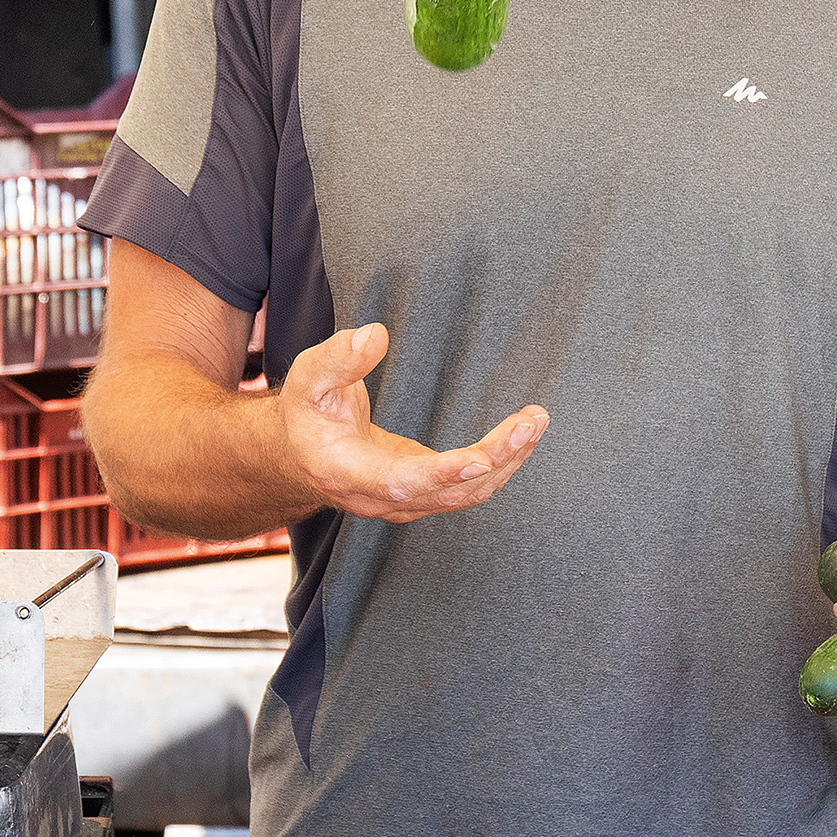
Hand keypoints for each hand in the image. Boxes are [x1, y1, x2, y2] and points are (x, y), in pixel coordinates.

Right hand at [276, 324, 546, 523]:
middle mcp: (381, 498)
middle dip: (495, 459)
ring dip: (506, 461)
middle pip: (448, 490)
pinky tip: (521, 436)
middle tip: (529, 423)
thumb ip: (338, 359)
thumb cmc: (307, 411)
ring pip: (465, 493)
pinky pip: (468, 487)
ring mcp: (406, 500)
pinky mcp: (424, 492)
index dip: (442, 474)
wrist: (302, 451)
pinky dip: (499, 464)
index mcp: (348, 473)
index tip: (481, 459)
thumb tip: (375, 336)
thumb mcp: (309, 378)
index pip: (400, 482)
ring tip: (535, 422)